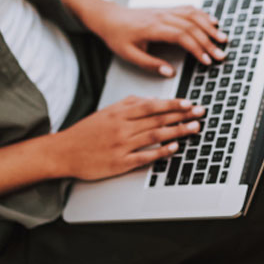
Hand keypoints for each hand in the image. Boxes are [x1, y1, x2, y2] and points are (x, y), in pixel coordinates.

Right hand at [51, 96, 205, 180]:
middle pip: (158, 120)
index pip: (152, 106)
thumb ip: (128, 105)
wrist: (64, 152)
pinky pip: (145, 156)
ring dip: (177, 132)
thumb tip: (150, 101)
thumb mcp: (106, 112)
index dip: (173, 104)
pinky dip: (161, 152)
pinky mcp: (119, 163)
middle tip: (200, 113)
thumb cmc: (85, 132)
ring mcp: (121, 145)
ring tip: (194, 128)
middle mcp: (122, 127)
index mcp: (119, 113)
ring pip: (155, 136)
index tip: (190, 103)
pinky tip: (175, 149)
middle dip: (182, 116)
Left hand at [89, 5, 228, 76]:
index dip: (197, 49)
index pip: (182, 36)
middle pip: (192, 26)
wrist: (108, 17)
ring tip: (223, 39)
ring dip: (210, 27)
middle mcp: (162, 16)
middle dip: (209, 41)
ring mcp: (165, 11)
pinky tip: (212, 22)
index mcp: (153, 28)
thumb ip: (150, 64)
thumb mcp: (129, 55)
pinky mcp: (166, 9)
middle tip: (220, 55)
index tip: (207, 61)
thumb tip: (170, 73)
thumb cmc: (117, 36)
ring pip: (193, 15)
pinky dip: (203, 15)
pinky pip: (188, 9)